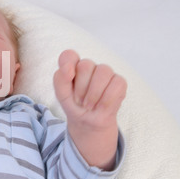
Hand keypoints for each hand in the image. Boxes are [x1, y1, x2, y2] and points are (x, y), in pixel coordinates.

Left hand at [53, 50, 126, 168]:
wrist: (87, 122)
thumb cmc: (74, 105)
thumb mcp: (62, 95)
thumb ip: (60, 79)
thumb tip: (67, 68)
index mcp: (72, 66)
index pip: (69, 55)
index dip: (68, 63)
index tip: (69, 76)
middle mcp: (88, 66)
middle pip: (86, 65)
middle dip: (81, 88)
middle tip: (79, 101)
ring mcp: (105, 72)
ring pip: (103, 71)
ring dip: (94, 94)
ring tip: (89, 105)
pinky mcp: (119, 82)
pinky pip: (116, 84)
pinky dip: (107, 99)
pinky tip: (101, 106)